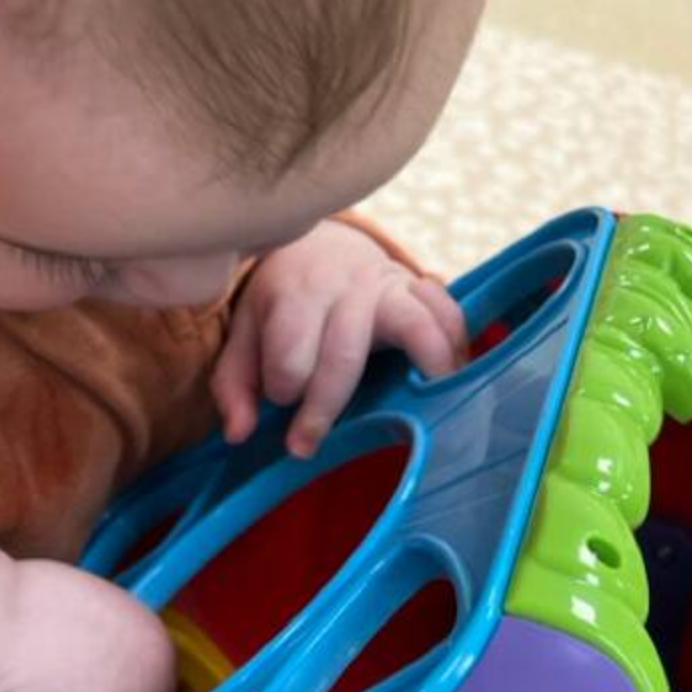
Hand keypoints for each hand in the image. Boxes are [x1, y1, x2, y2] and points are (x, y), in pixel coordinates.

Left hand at [212, 222, 467, 457]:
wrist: (320, 245)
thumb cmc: (282, 303)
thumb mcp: (246, 334)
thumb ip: (234, 385)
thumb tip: (237, 435)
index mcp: (296, 294)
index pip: (289, 352)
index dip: (281, 386)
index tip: (279, 401)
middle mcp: (345, 287)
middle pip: (344, 353)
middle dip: (322, 407)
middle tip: (305, 446)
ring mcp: (388, 283)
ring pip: (414, 323)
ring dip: (422, 369)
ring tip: (423, 409)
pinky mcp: (418, 286)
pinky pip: (448, 309)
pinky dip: (457, 342)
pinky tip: (453, 377)